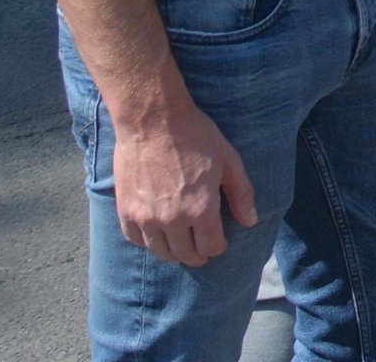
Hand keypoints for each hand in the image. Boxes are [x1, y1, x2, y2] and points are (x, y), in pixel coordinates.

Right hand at [112, 98, 256, 267]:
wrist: (152, 120)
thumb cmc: (195, 136)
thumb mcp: (228, 160)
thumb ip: (241, 193)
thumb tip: (250, 221)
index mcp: (201, 209)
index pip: (211, 247)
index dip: (217, 247)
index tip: (219, 242)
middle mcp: (172, 219)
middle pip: (185, 255)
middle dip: (197, 254)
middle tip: (201, 249)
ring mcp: (145, 217)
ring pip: (160, 252)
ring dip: (173, 253)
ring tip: (181, 246)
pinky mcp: (125, 210)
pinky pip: (135, 240)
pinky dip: (147, 242)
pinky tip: (156, 235)